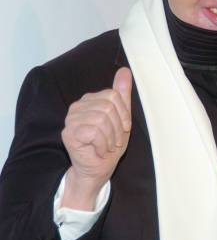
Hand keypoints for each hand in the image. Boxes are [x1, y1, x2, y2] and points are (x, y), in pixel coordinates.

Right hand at [60, 67, 132, 209]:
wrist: (98, 170)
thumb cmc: (109, 145)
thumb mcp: (122, 118)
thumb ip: (122, 94)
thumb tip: (124, 70)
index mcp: (90, 100)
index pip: (114, 95)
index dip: (124, 114)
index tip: (123, 129)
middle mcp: (78, 106)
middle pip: (108, 106)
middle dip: (117, 127)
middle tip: (114, 141)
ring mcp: (71, 119)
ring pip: (102, 119)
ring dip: (111, 138)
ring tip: (106, 146)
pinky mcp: (68, 133)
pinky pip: (94, 132)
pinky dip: (103, 144)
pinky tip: (98, 150)